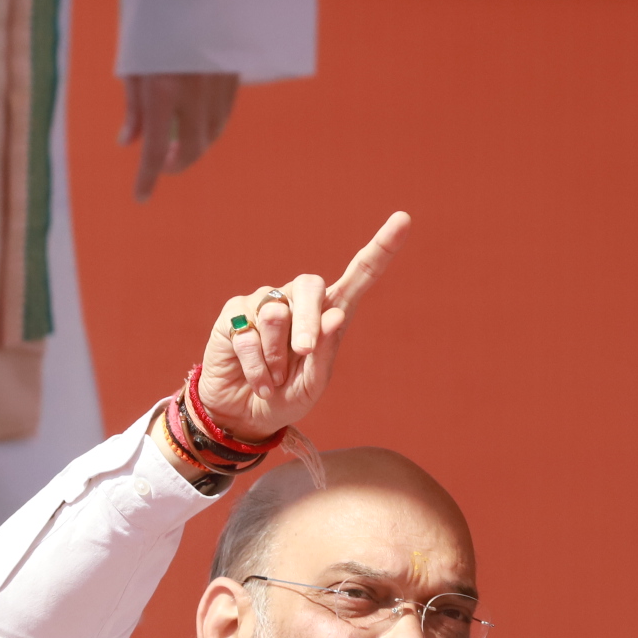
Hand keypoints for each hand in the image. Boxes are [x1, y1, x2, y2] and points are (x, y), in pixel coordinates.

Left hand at [121, 73, 239, 200]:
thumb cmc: (151, 24)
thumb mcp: (133, 63)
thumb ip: (133, 106)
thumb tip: (127, 142)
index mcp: (163, 87)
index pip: (155, 148)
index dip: (147, 177)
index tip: (140, 197)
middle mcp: (195, 89)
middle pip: (193, 146)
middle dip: (178, 162)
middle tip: (164, 162)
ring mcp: (218, 80)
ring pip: (214, 131)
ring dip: (196, 144)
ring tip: (179, 142)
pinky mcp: (233, 70)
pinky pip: (225, 111)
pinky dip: (211, 124)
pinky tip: (197, 121)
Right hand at [196, 212, 412, 442]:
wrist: (245, 416)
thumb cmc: (286, 397)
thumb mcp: (313, 385)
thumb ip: (326, 353)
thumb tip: (335, 314)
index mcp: (330, 313)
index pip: (359, 275)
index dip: (381, 248)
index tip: (403, 220)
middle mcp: (298, 300)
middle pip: (309, 286)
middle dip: (307, 322)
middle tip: (304, 352)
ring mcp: (264, 302)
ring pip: (275, 314)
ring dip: (276, 357)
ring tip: (274, 378)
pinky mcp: (234, 313)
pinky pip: (248, 334)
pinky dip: (256, 366)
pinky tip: (258, 381)